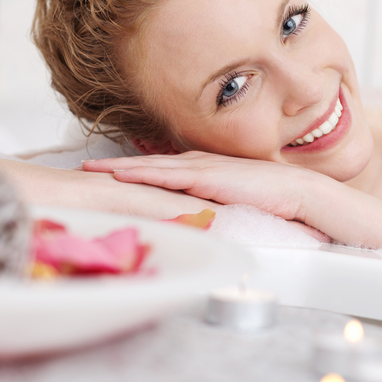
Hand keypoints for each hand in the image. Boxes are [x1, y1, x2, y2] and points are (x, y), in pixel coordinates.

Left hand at [82, 152, 312, 222]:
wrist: (297, 192)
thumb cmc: (272, 199)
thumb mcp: (233, 201)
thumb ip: (212, 204)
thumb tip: (195, 218)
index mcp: (203, 169)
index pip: (159, 168)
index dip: (131, 169)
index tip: (105, 173)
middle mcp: (198, 164)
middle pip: (147, 163)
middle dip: (114, 165)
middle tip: (83, 167)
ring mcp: (202, 168)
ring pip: (151, 166)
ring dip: (120, 167)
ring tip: (91, 169)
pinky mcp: (207, 177)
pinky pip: (168, 175)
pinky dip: (142, 174)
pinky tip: (121, 175)